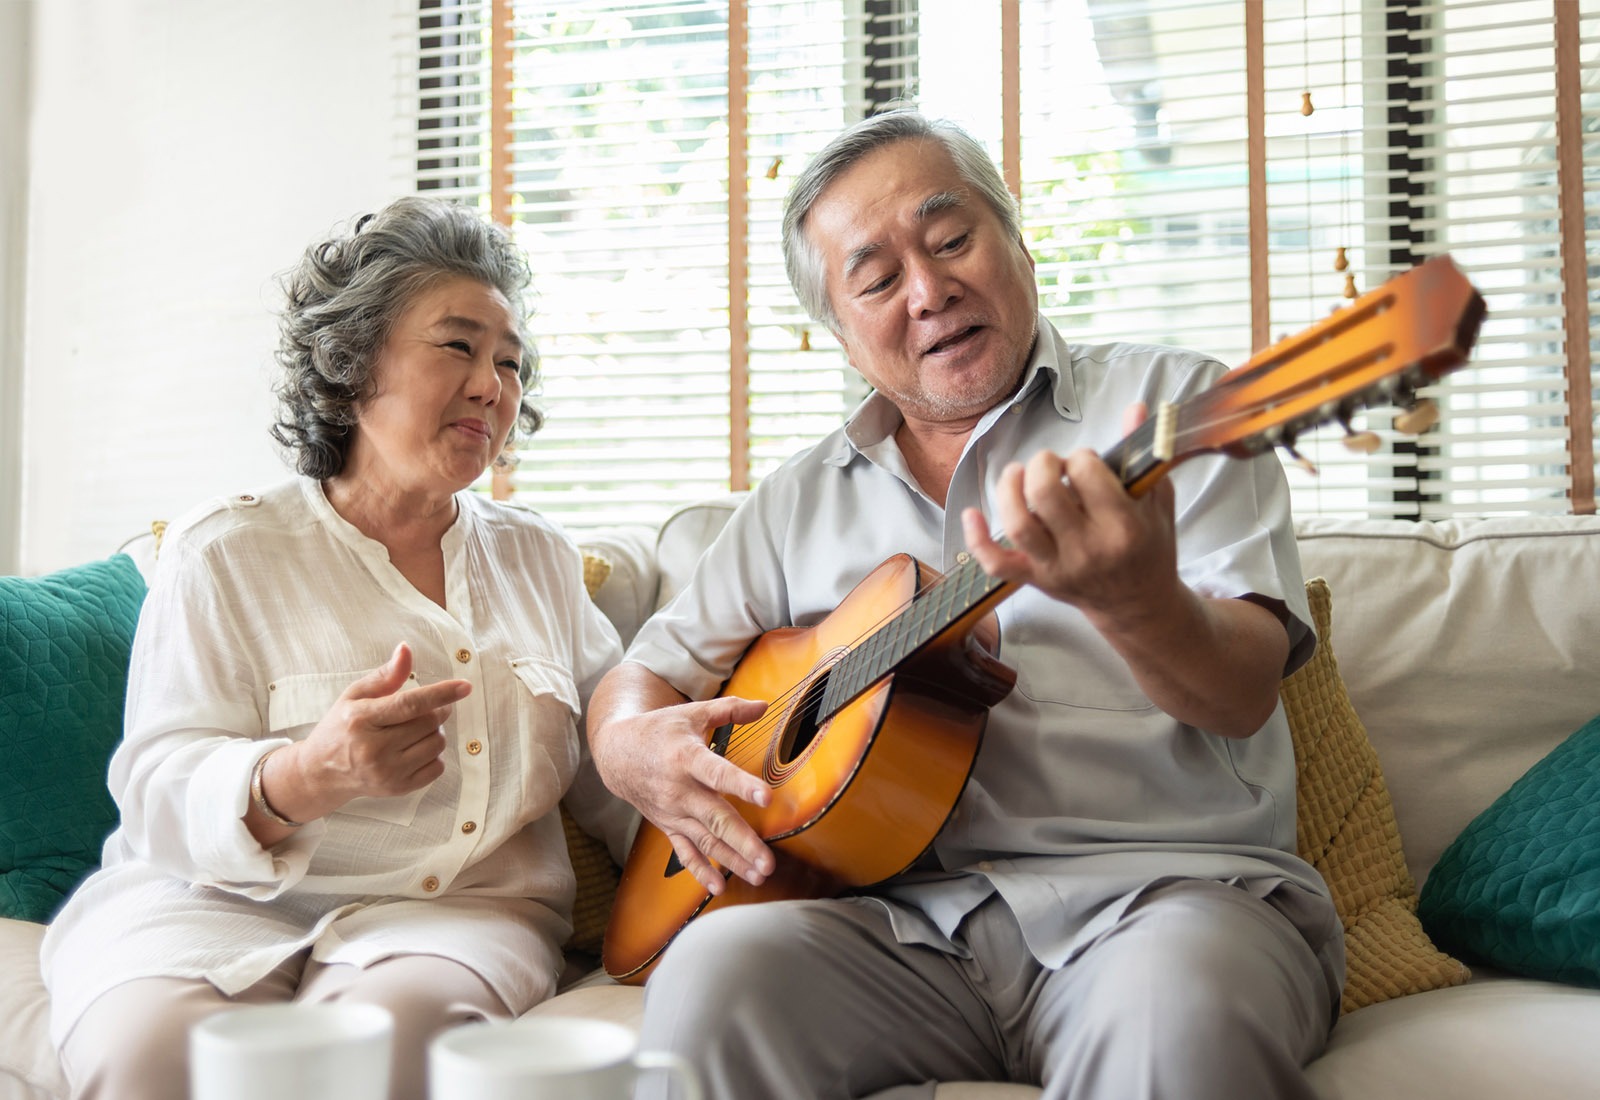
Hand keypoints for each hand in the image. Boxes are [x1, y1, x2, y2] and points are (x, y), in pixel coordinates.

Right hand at [271, 642, 467, 820]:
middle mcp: (373, 749)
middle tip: (427, 707)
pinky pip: (438, 767)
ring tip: (414, 729)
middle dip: (437, 709)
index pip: (408, 704)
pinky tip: (414, 749)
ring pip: (437, 743)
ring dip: (435, 731)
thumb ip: (385, 675)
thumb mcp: (355, 695)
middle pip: (429, 723)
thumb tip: (406, 649)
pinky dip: (434, 754)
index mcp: (360, 720)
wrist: (321, 772)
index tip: (465, 686)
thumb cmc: (341, 727)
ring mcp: (386, 773)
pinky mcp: (398, 789)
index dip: (440, 694)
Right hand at [590, 690, 773, 895]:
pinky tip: (719, 886)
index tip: (767, 797)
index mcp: (687, 757)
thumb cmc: (659, 730)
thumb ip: (729, 710)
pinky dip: (700, 871)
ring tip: (758, 875)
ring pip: (706, 840)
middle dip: (743, 842)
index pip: (718, 773)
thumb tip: (764, 705)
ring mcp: (673, 812)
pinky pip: (684, 852)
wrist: (616, 754)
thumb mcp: (692, 713)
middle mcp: (680, 789)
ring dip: (732, 860)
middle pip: (715, 818)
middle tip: (768, 861)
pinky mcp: (668, 826)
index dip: (742, 784)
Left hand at [960, 402, 1180, 624]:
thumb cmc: (1149, 547)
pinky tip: (971, 513)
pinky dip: (977, 539)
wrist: (1138, 604)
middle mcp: (1088, 549)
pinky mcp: (1036, 579)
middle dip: (1042, 464)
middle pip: (1045, 494)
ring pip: (1018, 524)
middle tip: (1050, 463)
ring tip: (1017, 473)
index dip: (1081, 457)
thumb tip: (1136, 408)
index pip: (1087, 474)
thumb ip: (1143, 454)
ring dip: (1009, 489)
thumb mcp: (1158, 500)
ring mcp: (1058, 567)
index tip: (1085, 462)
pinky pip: (996, 563)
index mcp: (1123, 527)